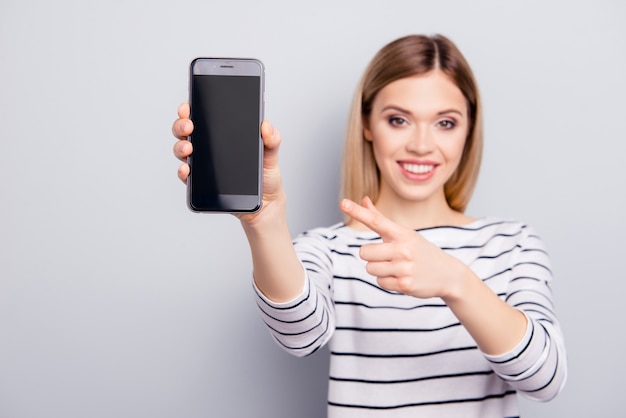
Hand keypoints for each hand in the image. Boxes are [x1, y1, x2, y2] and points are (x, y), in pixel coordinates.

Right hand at [171, 102, 285, 222]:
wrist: (266, 202)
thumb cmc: (266, 175)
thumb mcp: (270, 154)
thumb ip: (271, 139)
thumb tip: (266, 125)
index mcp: (224, 136)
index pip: (202, 118)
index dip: (191, 110)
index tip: (188, 106)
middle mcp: (209, 148)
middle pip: (186, 131)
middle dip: (181, 125)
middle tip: (189, 126)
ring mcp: (203, 165)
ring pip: (182, 151)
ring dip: (180, 146)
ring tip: (189, 147)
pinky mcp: (202, 184)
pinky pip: (187, 176)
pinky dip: (183, 171)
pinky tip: (187, 168)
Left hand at [339, 197, 464, 298]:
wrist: (448, 274)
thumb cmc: (420, 251)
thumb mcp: (404, 233)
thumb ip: (380, 218)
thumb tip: (364, 199)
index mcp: (402, 233)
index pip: (375, 220)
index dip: (358, 212)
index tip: (343, 203)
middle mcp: (403, 249)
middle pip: (364, 252)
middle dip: (371, 256)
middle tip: (387, 257)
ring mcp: (404, 267)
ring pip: (370, 269)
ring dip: (379, 270)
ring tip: (397, 268)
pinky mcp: (405, 285)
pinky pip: (380, 283)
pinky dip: (387, 282)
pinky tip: (401, 278)